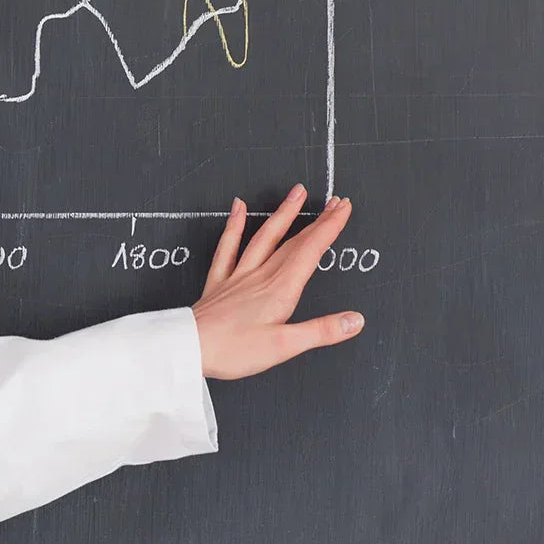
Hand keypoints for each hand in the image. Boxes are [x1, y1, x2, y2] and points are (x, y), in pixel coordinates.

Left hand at [191, 184, 363, 379]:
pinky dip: (235, 224)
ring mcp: (239, 275)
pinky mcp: (220, 280)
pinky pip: (228, 246)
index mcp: (280, 289)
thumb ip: (321, 331)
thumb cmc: (233, 350)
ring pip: (265, 237)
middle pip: (294, 241)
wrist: (188, 347)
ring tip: (297, 193)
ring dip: (283, 214)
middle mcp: (260, 276)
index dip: (330, 228)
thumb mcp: (284, 347)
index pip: (311, 251)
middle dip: (317, 220)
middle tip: (335, 201)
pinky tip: (239, 206)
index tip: (344, 208)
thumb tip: (355, 320)